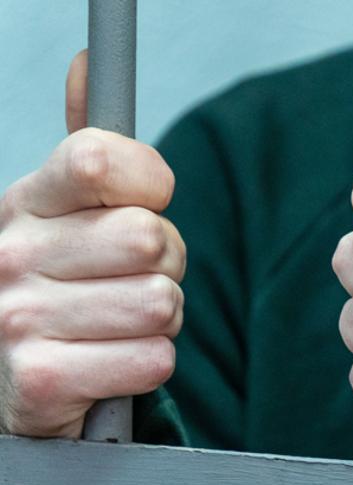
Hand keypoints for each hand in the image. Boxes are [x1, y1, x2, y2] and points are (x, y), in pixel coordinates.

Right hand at [0, 50, 184, 437]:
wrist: (16, 379)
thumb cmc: (63, 285)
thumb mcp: (65, 212)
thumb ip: (91, 153)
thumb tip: (88, 66)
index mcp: (25, 201)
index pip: (102, 160)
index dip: (151, 184)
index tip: (148, 204)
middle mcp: (10, 254)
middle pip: (150, 239)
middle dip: (166, 264)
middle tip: (135, 278)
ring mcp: (17, 320)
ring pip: (160, 303)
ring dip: (161, 319)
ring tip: (122, 323)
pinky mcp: (41, 381)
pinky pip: (153, 359)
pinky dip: (150, 363)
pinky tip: (114, 361)